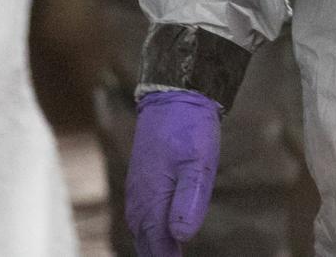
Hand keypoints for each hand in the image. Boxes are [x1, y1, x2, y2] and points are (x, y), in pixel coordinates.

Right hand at [125, 88, 220, 256]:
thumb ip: (189, 201)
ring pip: (141, 232)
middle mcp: (140, 201)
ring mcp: (138, 191)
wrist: (173, 95)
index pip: (159, 249)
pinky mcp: (140, 182)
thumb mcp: (198, 164)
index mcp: (152, 201)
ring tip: (169, 255)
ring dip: (154, 247)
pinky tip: (162, 234)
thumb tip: (179, 238)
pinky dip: (150, 232)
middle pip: (147, 246)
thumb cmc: (189, 129)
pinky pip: (141, 217)